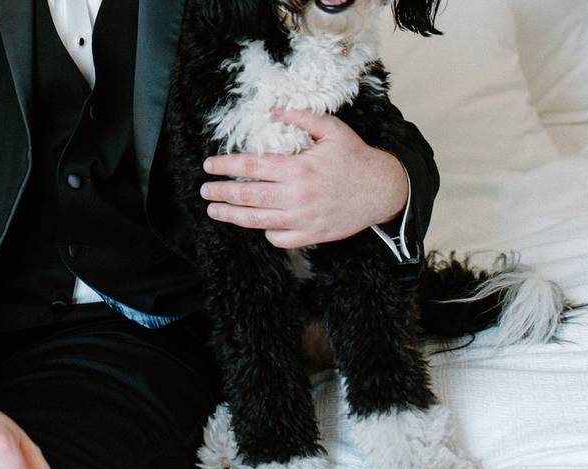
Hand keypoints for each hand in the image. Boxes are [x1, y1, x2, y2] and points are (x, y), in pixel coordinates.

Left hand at [201, 108, 408, 248]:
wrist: (383, 190)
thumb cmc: (356, 158)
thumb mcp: (332, 130)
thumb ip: (301, 118)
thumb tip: (272, 111)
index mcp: (297, 169)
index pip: (250, 168)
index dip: (226, 167)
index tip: (209, 166)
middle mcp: (295, 196)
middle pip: (246, 197)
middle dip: (220, 194)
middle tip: (204, 191)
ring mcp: (302, 219)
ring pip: (256, 221)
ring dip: (231, 216)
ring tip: (215, 211)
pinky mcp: (311, 235)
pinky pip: (278, 238)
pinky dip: (266, 231)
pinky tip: (259, 223)